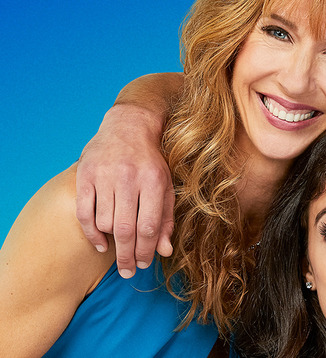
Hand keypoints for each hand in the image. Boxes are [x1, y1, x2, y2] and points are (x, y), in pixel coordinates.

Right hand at [76, 104, 173, 278]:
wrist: (128, 127)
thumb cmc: (150, 162)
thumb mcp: (165, 186)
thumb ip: (166, 218)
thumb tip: (164, 251)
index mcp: (153, 180)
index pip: (149, 225)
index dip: (147, 249)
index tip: (146, 264)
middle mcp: (128, 178)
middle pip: (126, 228)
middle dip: (128, 256)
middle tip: (129, 272)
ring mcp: (104, 175)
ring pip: (105, 222)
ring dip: (112, 242)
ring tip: (119, 250)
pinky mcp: (84, 175)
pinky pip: (84, 212)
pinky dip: (91, 232)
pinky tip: (101, 244)